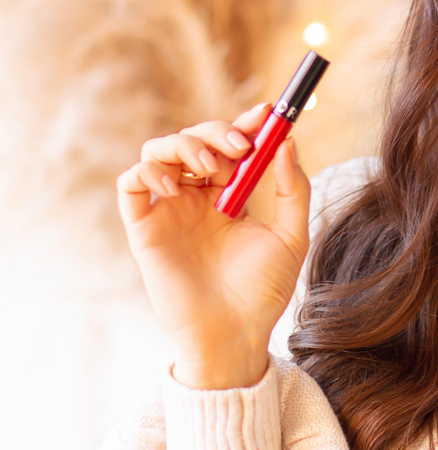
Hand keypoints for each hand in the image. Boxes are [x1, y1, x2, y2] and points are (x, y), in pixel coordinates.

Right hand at [117, 104, 310, 388]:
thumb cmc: (263, 292)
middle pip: (195, 139)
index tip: (267, 113)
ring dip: (185, 144)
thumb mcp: (292, 237)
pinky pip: (131, 182)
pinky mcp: (144, 228)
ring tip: (212, 166)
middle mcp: (196, 197)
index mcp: (229, 195)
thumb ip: (293, 189)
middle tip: (240, 147)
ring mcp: (168, 209)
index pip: (232, 145)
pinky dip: (150, 171)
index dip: (246, 123)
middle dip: (217, 131)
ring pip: (159, 150)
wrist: (234, 335)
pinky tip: (177, 187)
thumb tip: (288, 142)